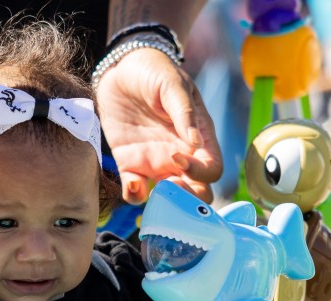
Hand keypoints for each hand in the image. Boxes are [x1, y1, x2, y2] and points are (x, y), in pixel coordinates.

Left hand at [96, 48, 221, 203]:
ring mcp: (154, 162)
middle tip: (170, 187)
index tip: (178, 157)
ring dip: (163, 203)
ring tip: (150, 189)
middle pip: (195, 192)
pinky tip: (132, 185)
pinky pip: (135, 190)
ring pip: (168, 198)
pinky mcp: (129, 164)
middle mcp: (179, 155)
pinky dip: (135, 195)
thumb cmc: (153, 71)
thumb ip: (184, 111)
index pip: (211, 169)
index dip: (200, 173)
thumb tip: (196, 143)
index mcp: (198, 137)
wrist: (119, 68)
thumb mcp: (171, 84)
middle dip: (188, 200)